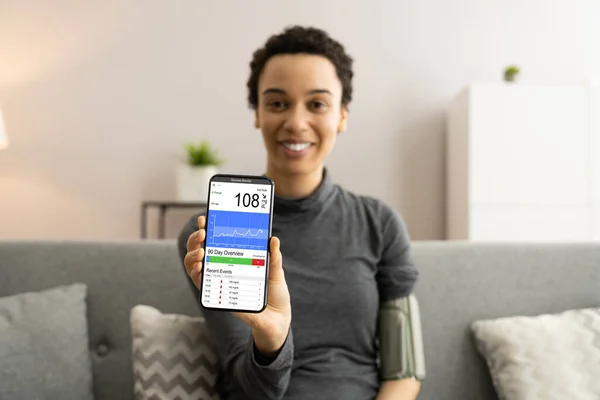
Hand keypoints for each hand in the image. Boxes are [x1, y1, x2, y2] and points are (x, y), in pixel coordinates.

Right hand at [184, 215, 291, 356]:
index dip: (206, 229)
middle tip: (202, 232)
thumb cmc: (274, 293)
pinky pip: (201, 284)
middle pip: (199, 250)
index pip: (215, 241)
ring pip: (194, 266)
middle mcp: (222, 269)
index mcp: (234, 259)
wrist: (277, 318)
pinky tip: (199, 266)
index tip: (204, 218)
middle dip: (195, 239)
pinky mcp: (218, 297)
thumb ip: (274, 257)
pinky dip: (196, 274)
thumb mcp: (275, 271)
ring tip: (201, 250)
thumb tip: (273, 239)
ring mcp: (219, 282)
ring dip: (192, 255)